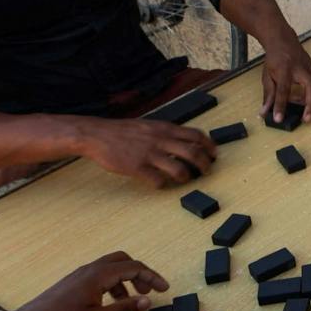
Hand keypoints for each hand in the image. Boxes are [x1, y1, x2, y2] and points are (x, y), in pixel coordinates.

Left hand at [0, 252, 168, 310]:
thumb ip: (124, 309)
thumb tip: (146, 301)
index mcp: (98, 275)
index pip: (133, 267)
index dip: (152, 277)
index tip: (164, 289)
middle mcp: (89, 270)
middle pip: (122, 260)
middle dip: (139, 273)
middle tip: (148, 291)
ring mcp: (79, 275)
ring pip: (110, 268)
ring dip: (125, 280)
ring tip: (129, 301)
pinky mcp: (73, 283)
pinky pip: (99, 275)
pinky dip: (112, 284)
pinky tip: (110, 303)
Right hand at [80, 117, 215, 186]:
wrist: (97, 134)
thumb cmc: (122, 131)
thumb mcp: (148, 125)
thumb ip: (166, 132)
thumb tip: (185, 141)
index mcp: (164, 128)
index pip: (196, 135)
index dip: (209, 146)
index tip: (214, 154)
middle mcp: (160, 140)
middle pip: (194, 153)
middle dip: (205, 165)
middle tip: (206, 171)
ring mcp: (149, 154)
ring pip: (180, 170)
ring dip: (186, 178)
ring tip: (185, 179)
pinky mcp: (137, 168)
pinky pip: (158, 181)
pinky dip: (163, 185)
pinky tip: (160, 183)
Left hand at [258, 26, 310, 123]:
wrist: (284, 41)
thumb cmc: (275, 58)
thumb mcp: (267, 76)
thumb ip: (268, 95)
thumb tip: (265, 112)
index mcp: (285, 70)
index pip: (283, 92)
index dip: (280, 106)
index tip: (278, 118)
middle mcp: (301, 70)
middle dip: (309, 108)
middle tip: (304, 120)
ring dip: (307, 102)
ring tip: (295, 106)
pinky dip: (308, 96)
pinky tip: (298, 98)